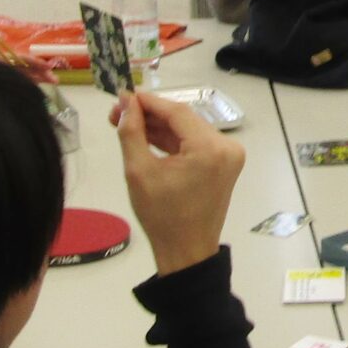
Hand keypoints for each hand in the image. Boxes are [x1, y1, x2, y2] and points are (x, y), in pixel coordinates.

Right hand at [113, 88, 244, 274]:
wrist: (186, 251)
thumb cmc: (162, 217)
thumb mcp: (139, 171)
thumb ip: (131, 131)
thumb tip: (126, 102)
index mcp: (210, 149)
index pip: (176, 112)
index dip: (147, 102)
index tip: (122, 95)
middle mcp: (227, 147)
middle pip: (183, 119)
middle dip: (150, 114)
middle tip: (118, 113)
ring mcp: (229, 156)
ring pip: (188, 129)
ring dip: (159, 126)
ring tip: (127, 124)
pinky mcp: (224, 163)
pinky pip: (195, 143)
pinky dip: (173, 140)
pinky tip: (147, 137)